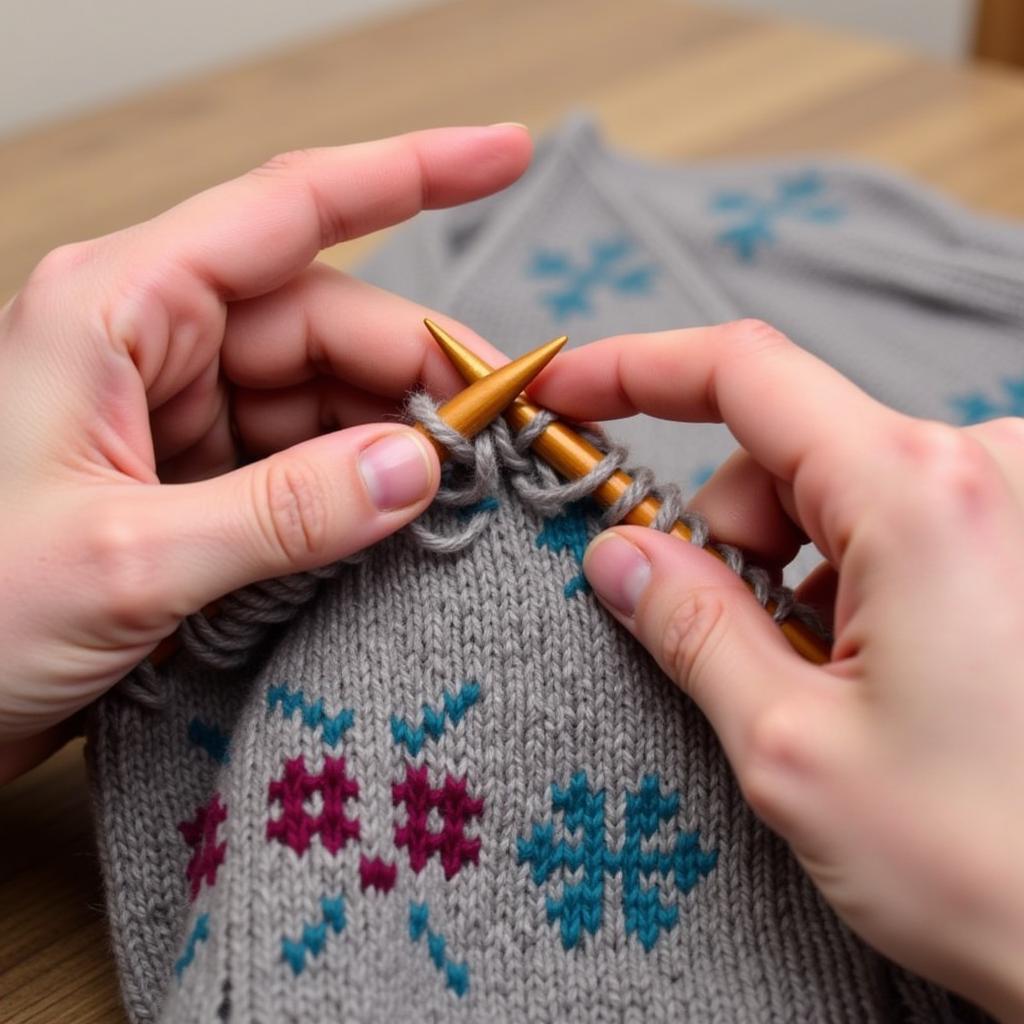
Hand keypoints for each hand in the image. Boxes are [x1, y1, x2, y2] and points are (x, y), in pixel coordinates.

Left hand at [0, 124, 531, 782]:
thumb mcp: (128, 559)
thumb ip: (281, 512)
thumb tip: (416, 469)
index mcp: (119, 306)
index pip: (292, 209)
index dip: (411, 172)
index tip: (504, 151)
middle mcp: (153, 342)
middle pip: (327, 321)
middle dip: (421, 370)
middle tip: (501, 432)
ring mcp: (178, 412)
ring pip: (325, 394)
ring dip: (395, 436)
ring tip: (459, 489)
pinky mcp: (195, 477)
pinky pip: (304, 457)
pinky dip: (359, 485)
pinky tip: (399, 518)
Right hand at [531, 319, 1023, 1020]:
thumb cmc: (995, 861)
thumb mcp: (791, 745)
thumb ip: (691, 628)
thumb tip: (619, 555)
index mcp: (918, 493)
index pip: (742, 374)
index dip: (634, 371)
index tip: (567, 391)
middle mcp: (982, 470)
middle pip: (784, 447)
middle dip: (723, 531)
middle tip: (721, 640)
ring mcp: (1014, 502)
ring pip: (836, 488)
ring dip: (789, 566)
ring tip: (821, 680)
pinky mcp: (1023, 543)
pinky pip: (894, 519)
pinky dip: (846, 577)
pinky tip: (870, 669)